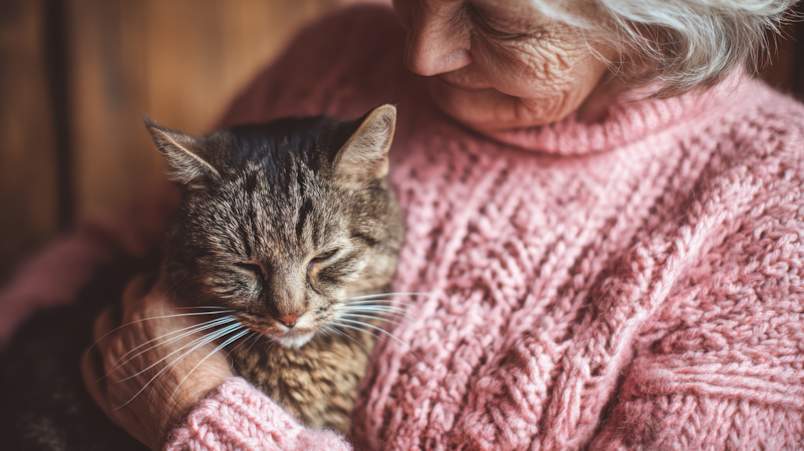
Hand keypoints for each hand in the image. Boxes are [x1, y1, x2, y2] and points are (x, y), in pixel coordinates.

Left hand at [81, 275, 233, 449]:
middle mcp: (128, 325)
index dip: (169, 271)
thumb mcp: (213, 327)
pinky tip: (101, 353)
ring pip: (103, 323)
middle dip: (143, 287)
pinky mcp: (106, 387)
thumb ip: (197, 305)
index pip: (159, 273)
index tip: (176, 271)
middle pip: (130, 291)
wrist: (195, 415)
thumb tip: (198, 292)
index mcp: (157, 304)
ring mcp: (111, 357)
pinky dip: (95, 354)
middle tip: (155, 290)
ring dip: (114, 316)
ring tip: (125, 317)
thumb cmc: (211, 371)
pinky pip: (89, 363)